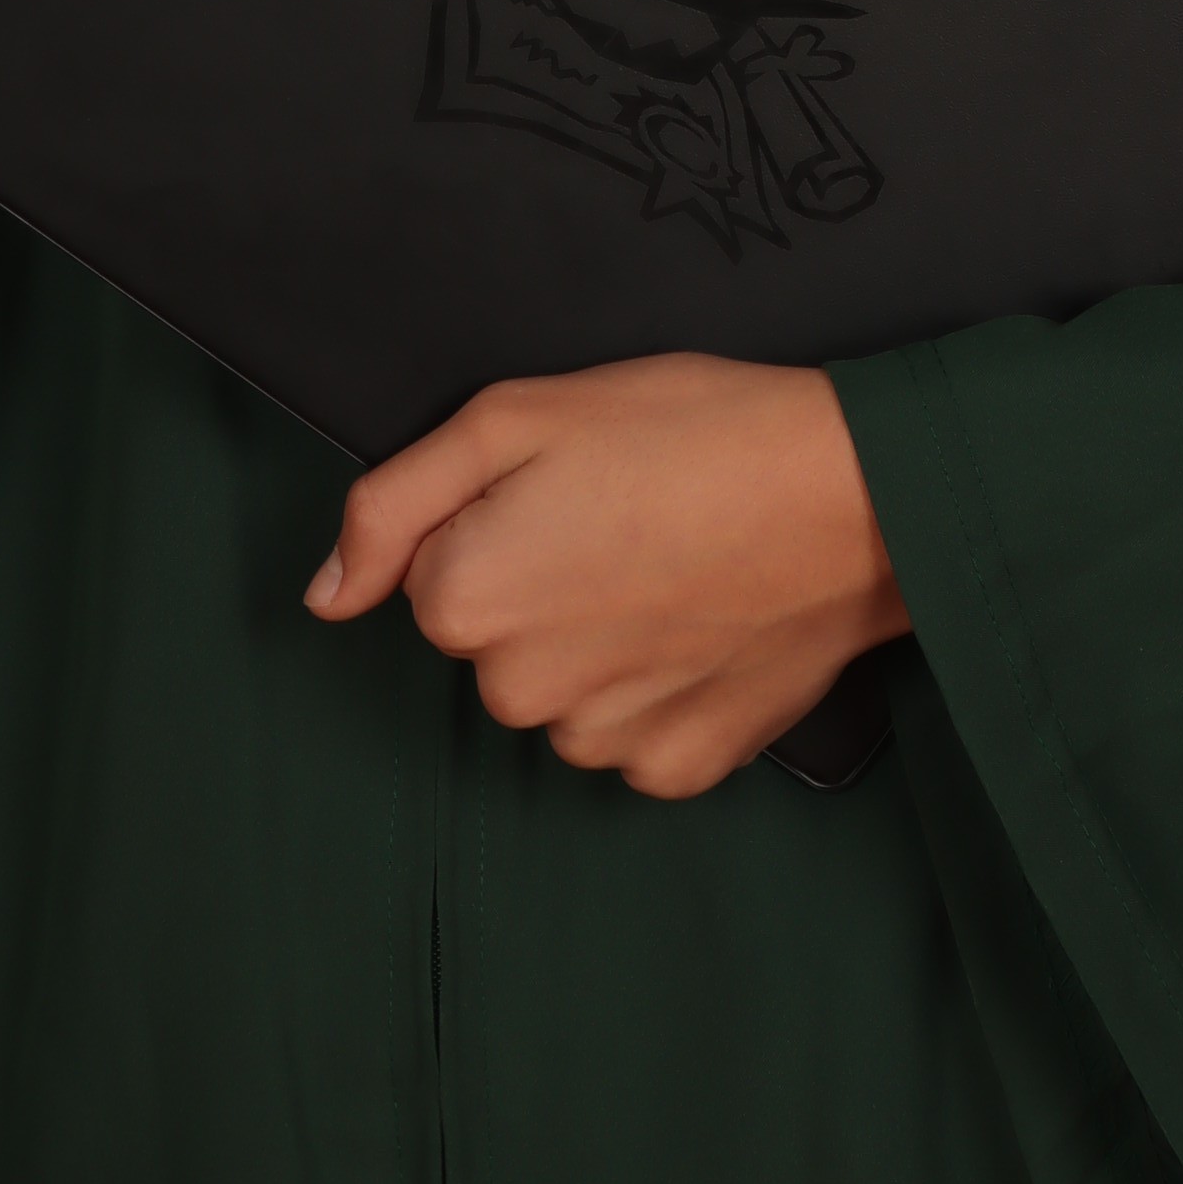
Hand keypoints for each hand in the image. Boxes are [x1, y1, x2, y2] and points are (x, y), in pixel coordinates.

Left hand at [304, 354, 907, 797]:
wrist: (855, 496)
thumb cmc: (692, 431)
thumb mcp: (518, 414)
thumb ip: (393, 505)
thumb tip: (326, 596)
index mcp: (466, 599)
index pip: (434, 569)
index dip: (499, 517)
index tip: (570, 488)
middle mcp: (519, 693)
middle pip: (493, 637)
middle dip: (542, 582)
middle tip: (627, 519)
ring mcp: (601, 742)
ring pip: (561, 690)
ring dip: (599, 640)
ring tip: (675, 565)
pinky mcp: (677, 769)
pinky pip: (632, 735)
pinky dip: (661, 687)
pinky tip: (705, 625)